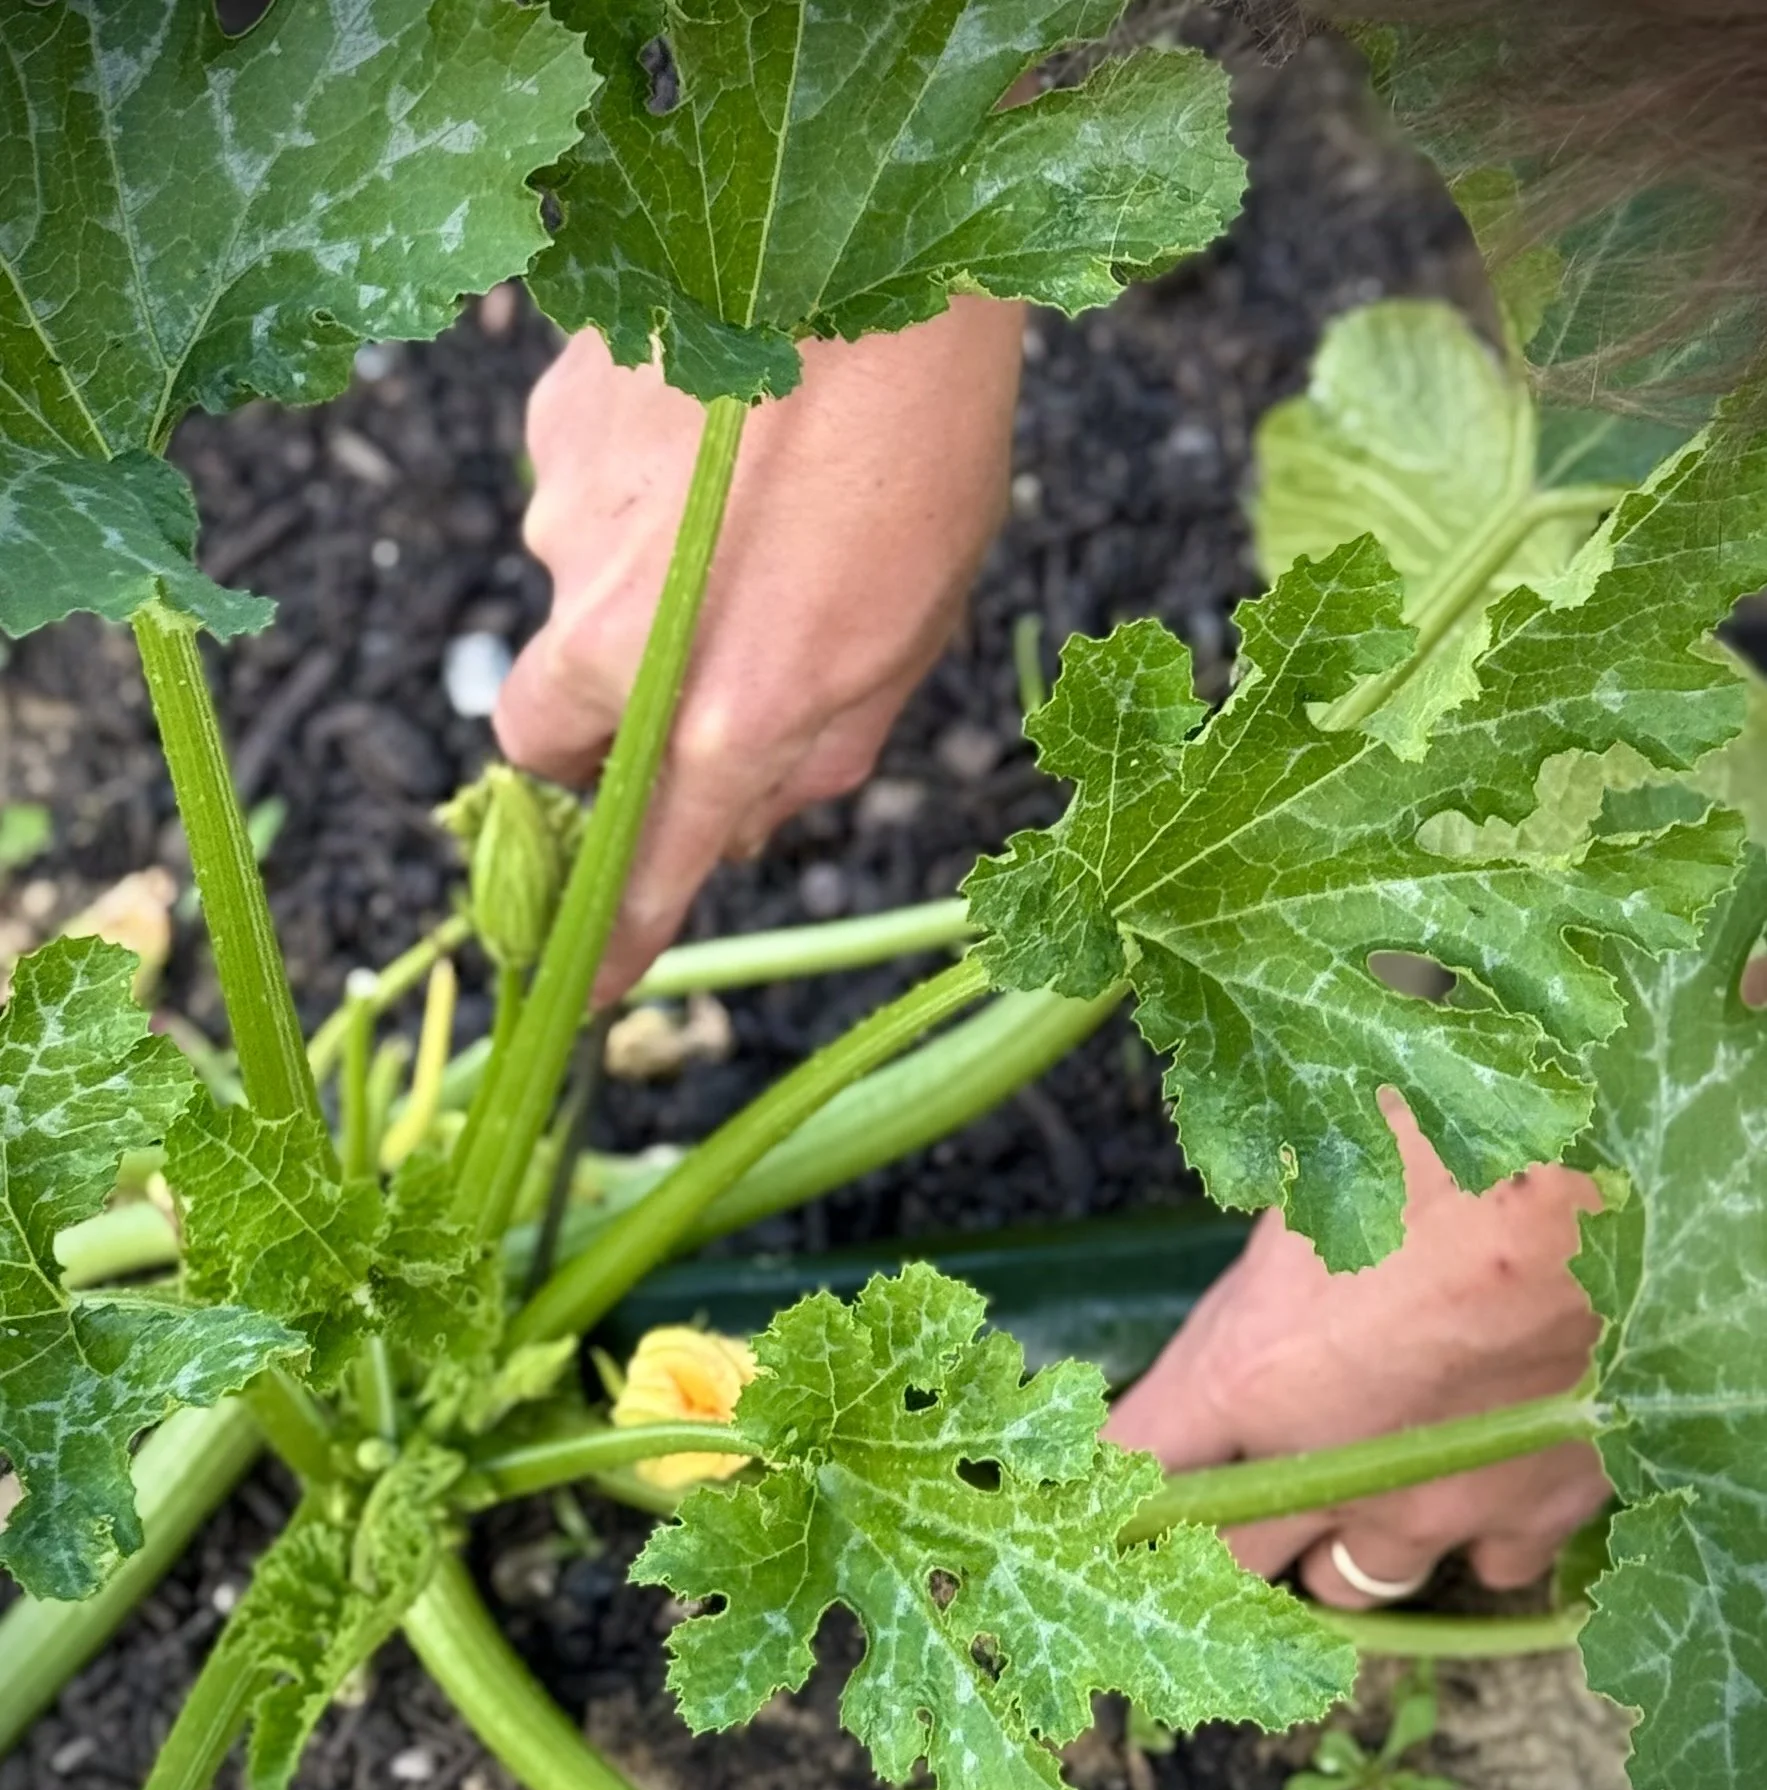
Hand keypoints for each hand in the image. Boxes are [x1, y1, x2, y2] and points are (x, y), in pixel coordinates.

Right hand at [496, 297, 1026, 1001]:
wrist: (881, 250)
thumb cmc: (926, 456)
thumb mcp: (907, 638)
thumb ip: (820, 752)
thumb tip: (747, 821)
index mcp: (727, 711)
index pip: (644, 864)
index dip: (612, 933)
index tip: (579, 987)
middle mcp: (619, 636)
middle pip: (541, 738)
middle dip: (588, 744)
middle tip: (665, 694)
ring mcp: (568, 527)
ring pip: (570, 598)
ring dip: (636, 588)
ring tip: (741, 508)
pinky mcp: (548, 429)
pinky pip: (574, 498)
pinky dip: (630, 496)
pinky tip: (708, 438)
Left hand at [1104, 1097, 1608, 1607]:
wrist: (1606, 1192)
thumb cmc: (1450, 1149)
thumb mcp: (1317, 1164)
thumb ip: (1274, 1239)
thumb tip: (1258, 1223)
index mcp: (1250, 1372)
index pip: (1134, 1457)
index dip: (1098, 1475)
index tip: (1078, 1479)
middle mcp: (1328, 1464)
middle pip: (1223, 1556)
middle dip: (1210, 1532)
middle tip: (1216, 1494)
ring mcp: (1433, 1504)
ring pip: (1349, 1583)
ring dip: (1332, 1547)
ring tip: (1346, 1491)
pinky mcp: (1532, 1514)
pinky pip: (1481, 1566)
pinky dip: (1469, 1538)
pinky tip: (1474, 1486)